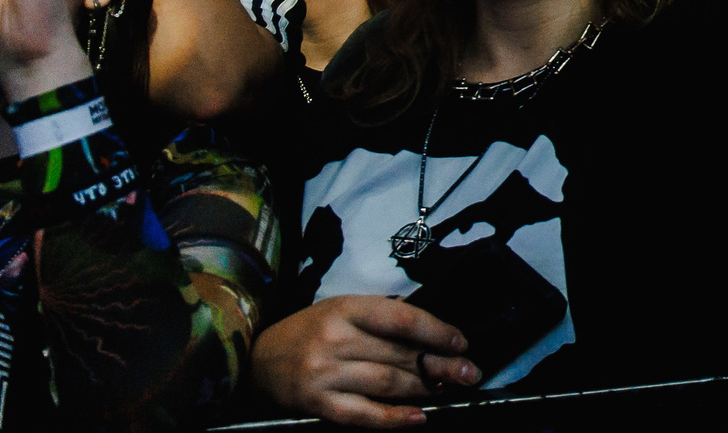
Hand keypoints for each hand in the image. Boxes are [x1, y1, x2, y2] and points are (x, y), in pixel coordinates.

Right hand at [250, 296, 476, 429]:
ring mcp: (325, 374)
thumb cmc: (310, 332)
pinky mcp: (318, 404)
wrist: (259, 360)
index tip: (461, 342)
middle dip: (440, 365)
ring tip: (448, 390)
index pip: (402, 319)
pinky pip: (364, 414)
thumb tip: (432, 336)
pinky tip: (418, 417)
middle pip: (400, 354)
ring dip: (424, 389)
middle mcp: (335, 339)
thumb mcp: (342, 310)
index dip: (437, 331)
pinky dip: (394, 418)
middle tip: (468, 373)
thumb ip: (381, 319)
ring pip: (387, 383)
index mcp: (345, 308)